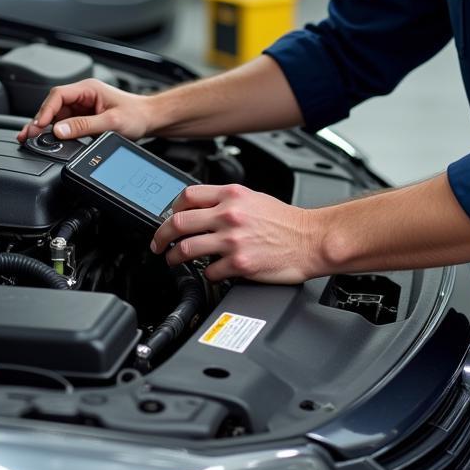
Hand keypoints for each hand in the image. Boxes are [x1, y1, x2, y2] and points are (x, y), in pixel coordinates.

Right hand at [16, 78, 151, 142]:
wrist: (150, 119)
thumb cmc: (136, 115)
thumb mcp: (110, 122)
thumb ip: (83, 126)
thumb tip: (59, 130)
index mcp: (88, 89)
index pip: (58, 95)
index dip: (45, 110)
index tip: (38, 125)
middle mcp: (83, 95)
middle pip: (53, 105)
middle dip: (40, 120)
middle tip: (27, 135)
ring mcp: (83, 106)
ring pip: (57, 115)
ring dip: (45, 126)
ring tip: (31, 139)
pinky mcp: (84, 117)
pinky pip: (65, 123)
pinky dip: (55, 131)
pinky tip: (47, 139)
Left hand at [150, 184, 321, 283]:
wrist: (311, 240)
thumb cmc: (287, 222)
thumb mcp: (254, 198)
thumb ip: (226, 201)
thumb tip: (201, 209)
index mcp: (232, 195)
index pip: (187, 196)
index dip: (171, 209)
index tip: (168, 218)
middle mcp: (229, 215)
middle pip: (178, 222)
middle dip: (161, 235)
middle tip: (158, 243)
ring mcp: (232, 240)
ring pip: (186, 249)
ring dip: (174, 257)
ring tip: (173, 260)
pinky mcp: (239, 264)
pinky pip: (209, 272)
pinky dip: (206, 274)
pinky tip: (210, 273)